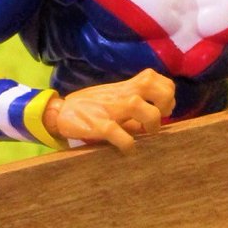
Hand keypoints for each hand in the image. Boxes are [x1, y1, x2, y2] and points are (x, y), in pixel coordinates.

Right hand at [42, 68, 174, 150]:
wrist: (60, 112)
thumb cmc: (94, 106)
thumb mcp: (117, 99)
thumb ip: (138, 107)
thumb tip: (157, 122)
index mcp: (127, 87)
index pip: (156, 78)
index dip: (167, 93)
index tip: (163, 108)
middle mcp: (120, 94)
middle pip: (153, 85)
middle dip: (165, 103)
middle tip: (159, 118)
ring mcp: (109, 109)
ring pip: (137, 104)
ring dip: (150, 120)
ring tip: (148, 132)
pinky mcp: (97, 125)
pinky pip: (117, 133)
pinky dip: (128, 143)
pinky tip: (129, 149)